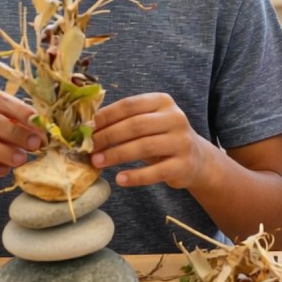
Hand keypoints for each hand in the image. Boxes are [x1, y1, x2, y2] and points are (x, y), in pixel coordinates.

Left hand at [90, 93, 209, 189]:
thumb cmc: (162, 138)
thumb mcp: (148, 122)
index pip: (130, 105)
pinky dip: (135, 176)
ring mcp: (181, 141)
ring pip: (144, 146)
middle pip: (135, 125)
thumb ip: (124, 121)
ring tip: (97, 162)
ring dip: (116, 155)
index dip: (106, 116)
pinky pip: (155, 172)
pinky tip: (119, 179)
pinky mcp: (183, 164)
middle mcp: (175, 118)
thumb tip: (88, 127)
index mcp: (163, 102)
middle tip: (88, 147)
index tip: (86, 128)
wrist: (195, 158)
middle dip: (108, 136)